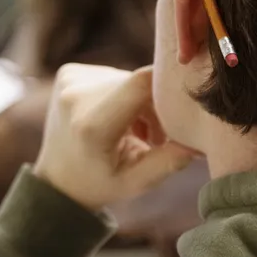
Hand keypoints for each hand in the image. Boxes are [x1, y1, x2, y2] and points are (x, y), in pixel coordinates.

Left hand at [34, 65, 197, 211]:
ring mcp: (69, 79)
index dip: (170, 88)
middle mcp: (76, 95)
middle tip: (158, 139)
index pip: (142, 83)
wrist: (55, 180)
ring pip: (128, 80)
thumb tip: (201, 140)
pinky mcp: (68, 72)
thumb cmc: (98, 184)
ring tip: (136, 135)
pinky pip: (112, 77)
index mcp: (92, 124)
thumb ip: (169, 161)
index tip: (186, 106)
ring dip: (140, 103)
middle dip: (156, 107)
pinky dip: (122, 96)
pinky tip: (117, 120)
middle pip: (139, 83)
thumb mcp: (136, 182)